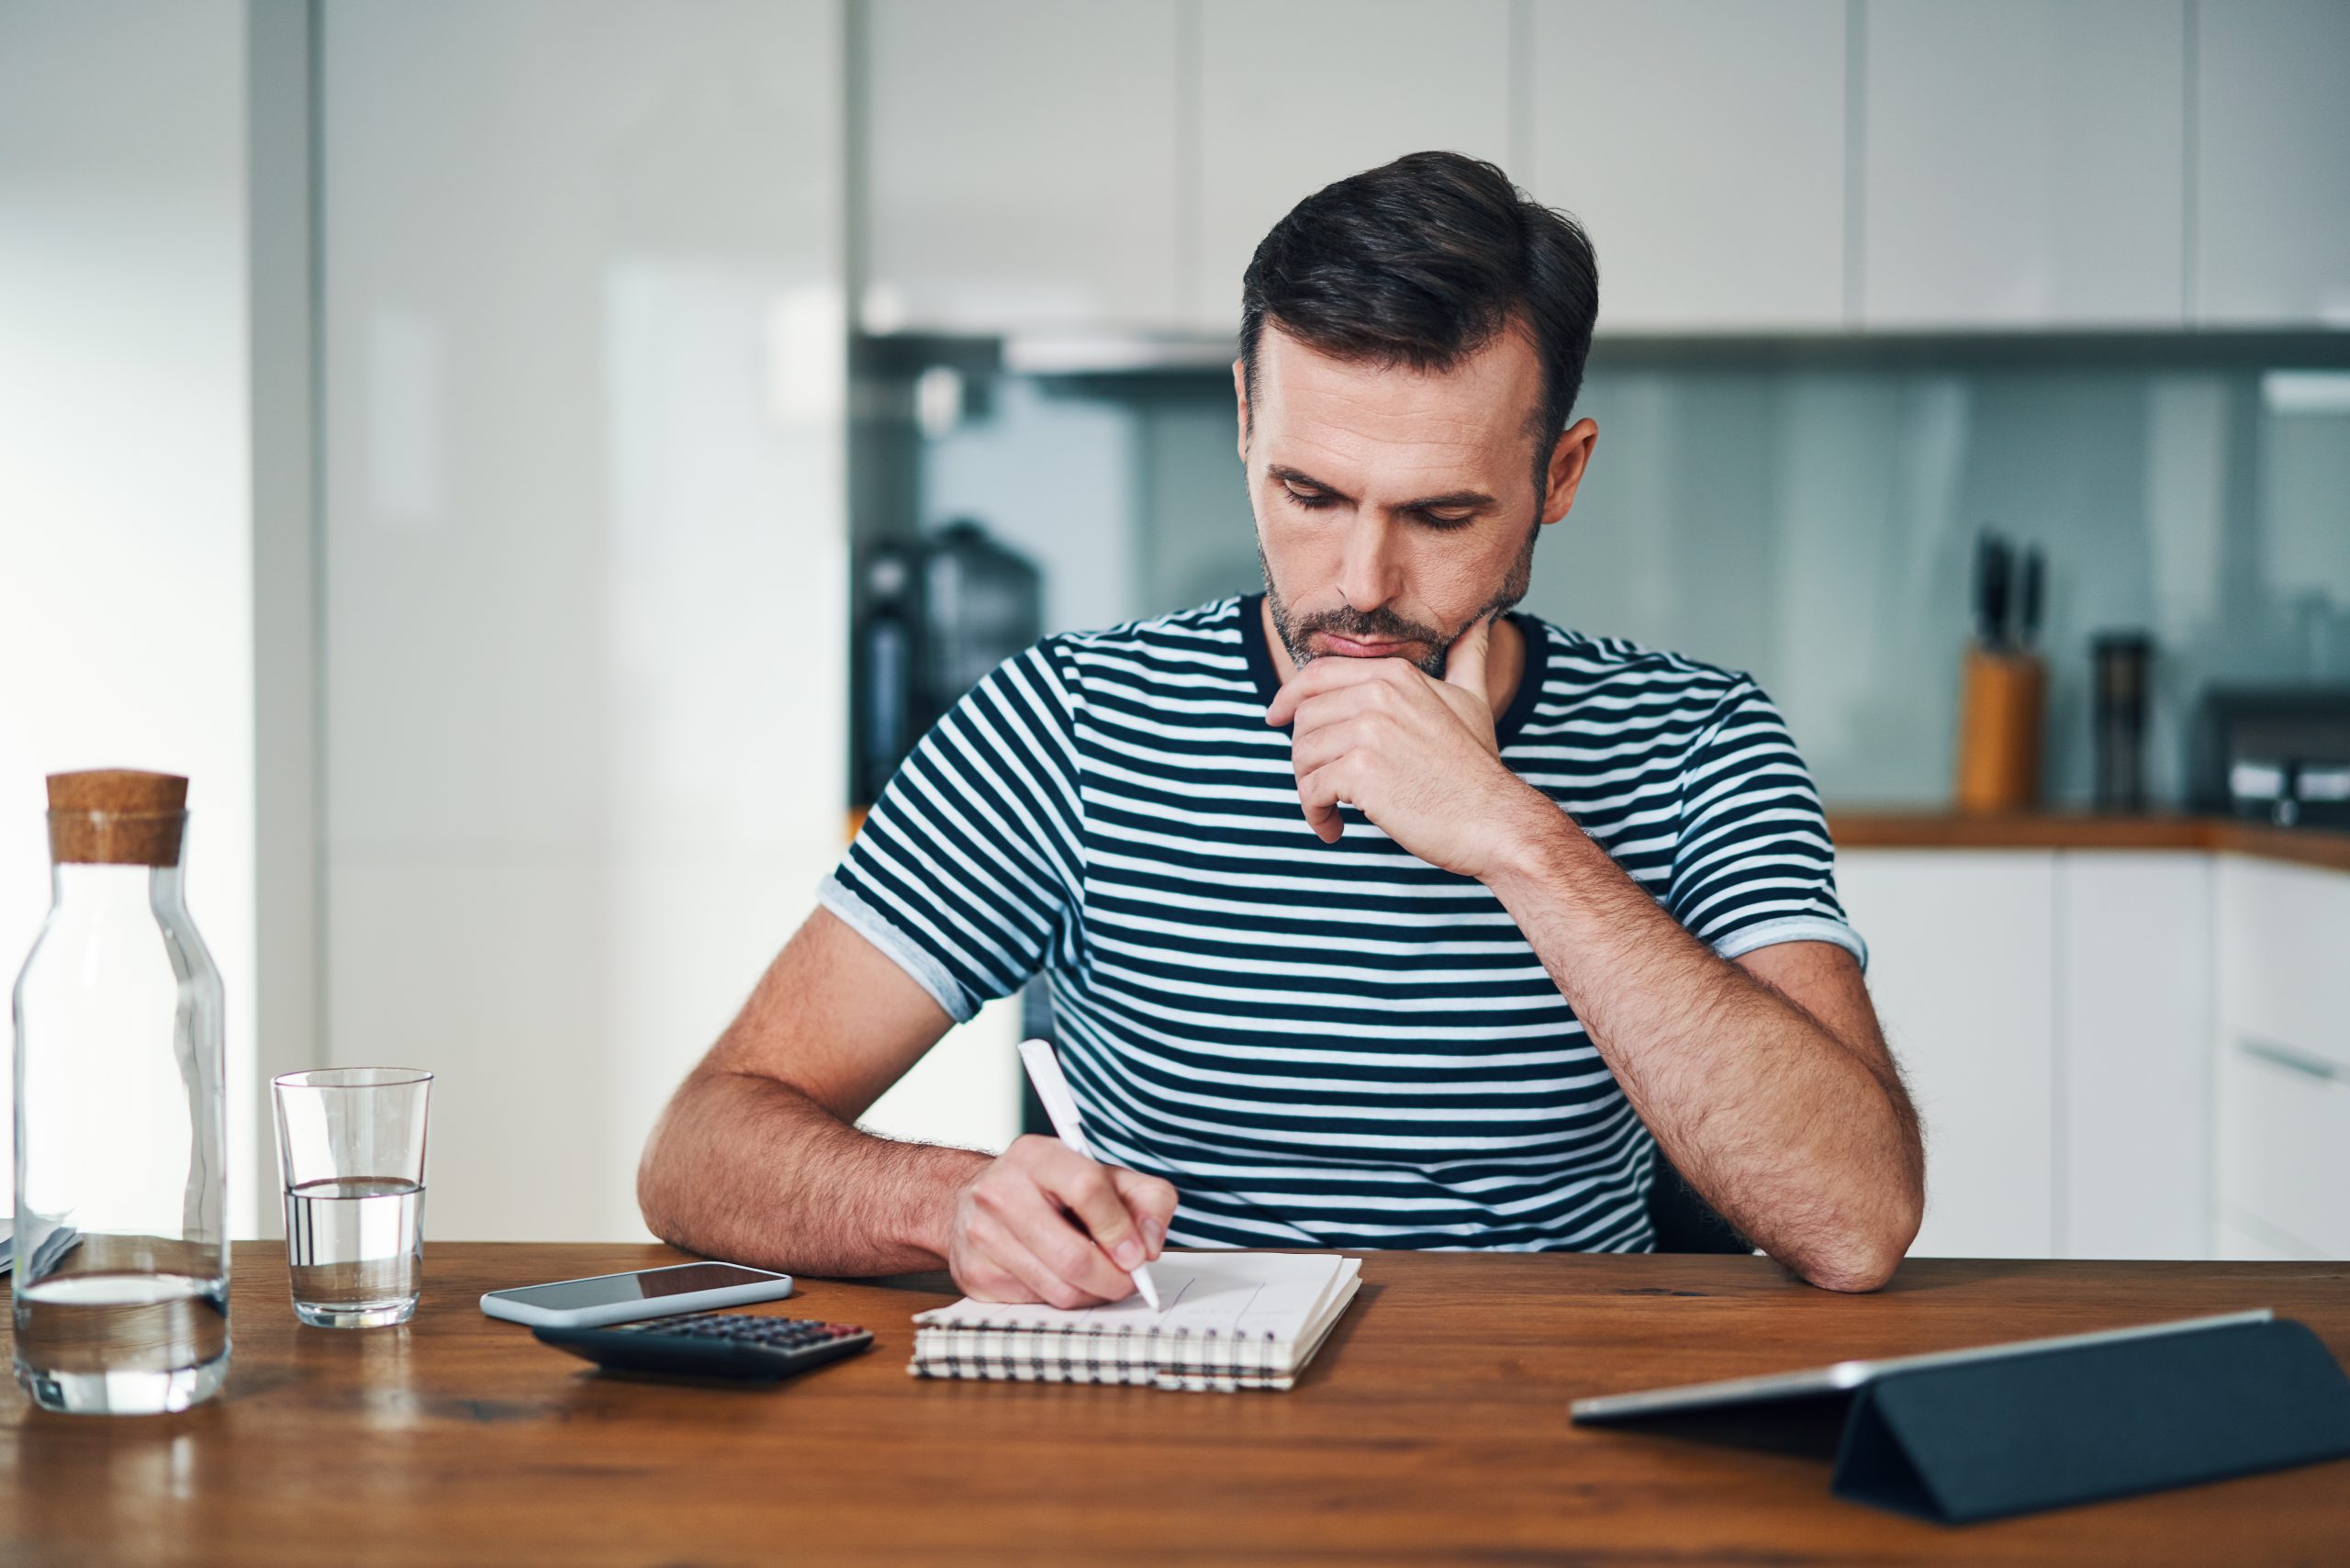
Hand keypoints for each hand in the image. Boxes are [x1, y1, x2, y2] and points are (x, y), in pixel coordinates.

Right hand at [945, 1134, 1179, 1307]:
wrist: (977, 1200)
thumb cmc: (1050, 1189)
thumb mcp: (1103, 1176)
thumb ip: (1146, 1198)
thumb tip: (1151, 1244)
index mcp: (1036, 1155)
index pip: (1086, 1188)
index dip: (1119, 1228)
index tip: (1138, 1254)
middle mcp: (1001, 1191)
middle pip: (1072, 1256)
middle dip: (1113, 1278)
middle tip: (1129, 1280)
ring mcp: (982, 1235)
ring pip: (1058, 1290)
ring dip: (1092, 1293)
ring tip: (1100, 1278)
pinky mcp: (976, 1274)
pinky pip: (1037, 1304)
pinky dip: (1063, 1299)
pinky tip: (1062, 1278)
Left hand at [1264, 614, 1545, 879]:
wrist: (1492, 819)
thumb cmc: (1477, 767)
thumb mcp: (1472, 700)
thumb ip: (1467, 658)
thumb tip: (1480, 620)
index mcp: (1393, 674)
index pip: (1316, 675)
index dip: (1288, 697)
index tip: (1275, 717)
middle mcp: (1377, 695)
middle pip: (1303, 718)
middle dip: (1304, 755)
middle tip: (1322, 783)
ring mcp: (1368, 732)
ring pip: (1302, 755)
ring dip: (1308, 789)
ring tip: (1330, 808)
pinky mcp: (1359, 772)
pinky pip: (1311, 790)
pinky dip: (1315, 814)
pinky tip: (1334, 827)